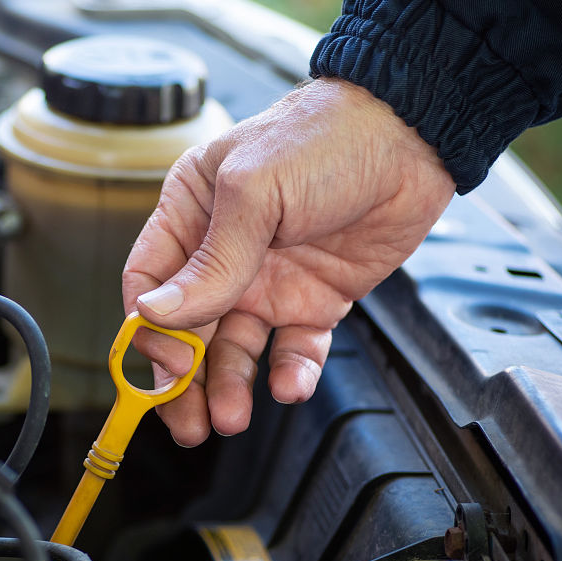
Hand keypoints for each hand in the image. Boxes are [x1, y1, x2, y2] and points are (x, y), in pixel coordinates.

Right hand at [122, 78, 454, 444]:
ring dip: (229, 386)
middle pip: (185, 332)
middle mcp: (221, 254)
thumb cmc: (323, 138)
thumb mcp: (254, 192)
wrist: (413, 135)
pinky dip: (290, 374)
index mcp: (190, 215)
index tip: (165, 364)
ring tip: (232, 418)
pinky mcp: (314, 301)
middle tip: (187, 424)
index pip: (148, 284)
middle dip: (183, 382)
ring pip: (234, 350)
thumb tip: (155, 314)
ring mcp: (267, 281)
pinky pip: (294, 349)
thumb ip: (211, 261)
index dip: (149, 329)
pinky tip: (289, 386)